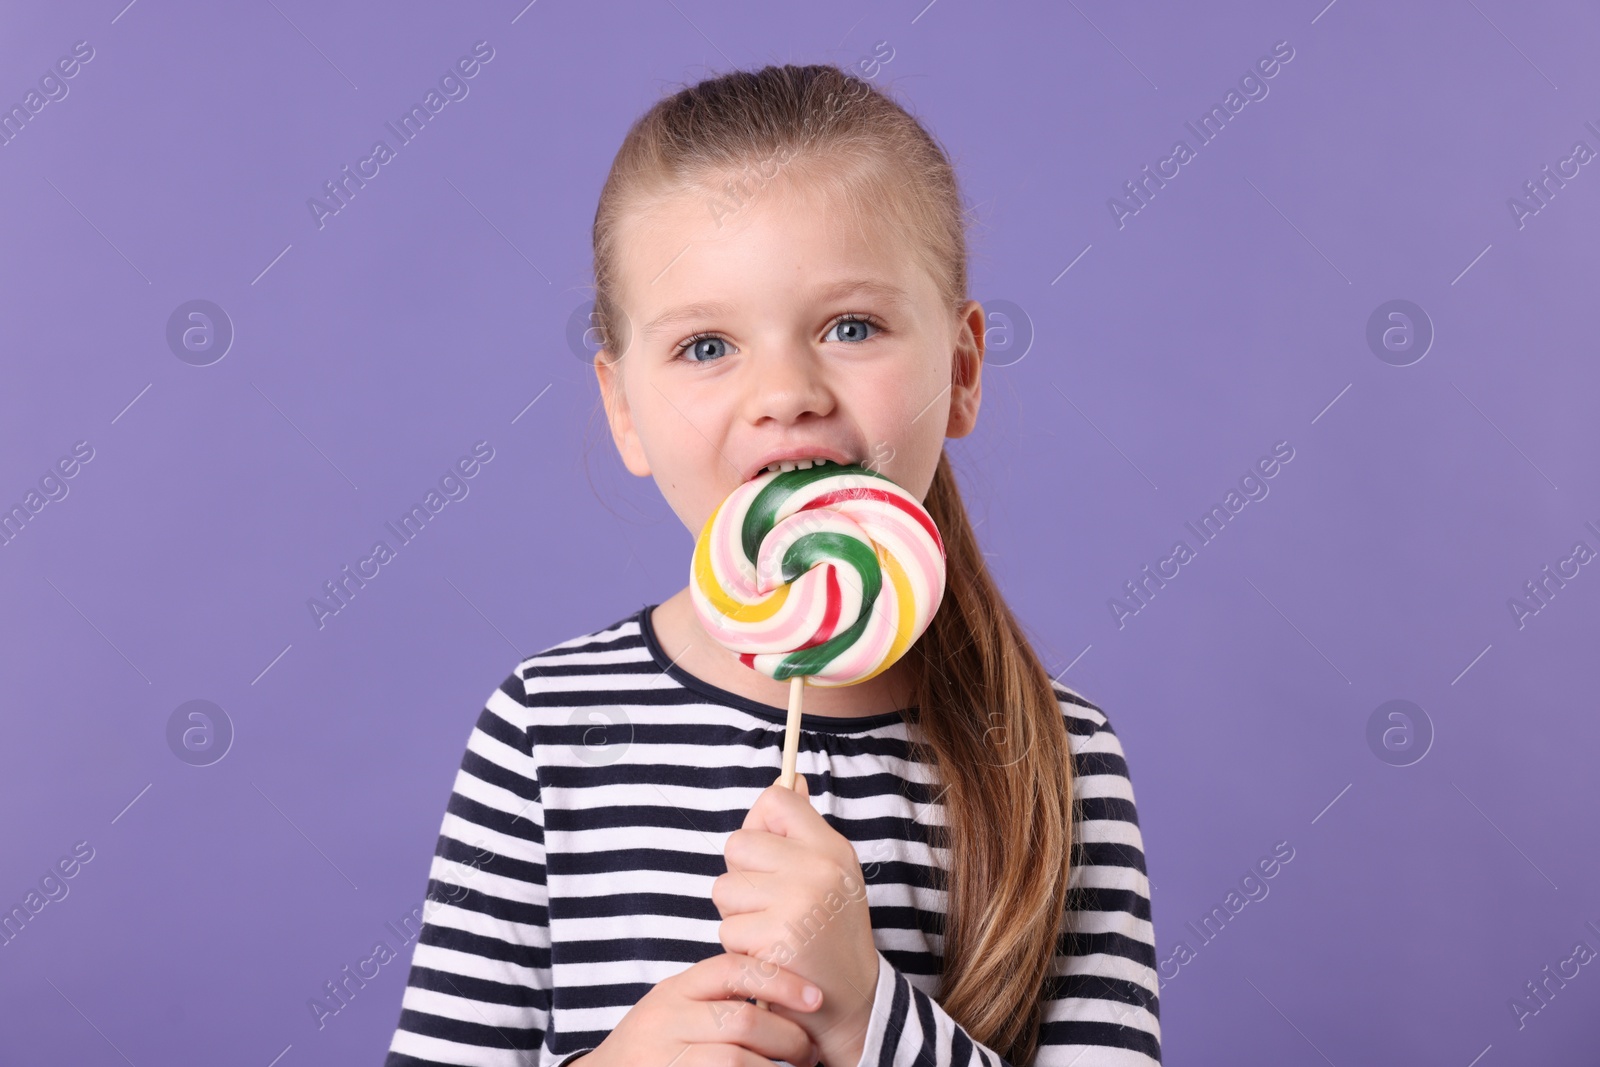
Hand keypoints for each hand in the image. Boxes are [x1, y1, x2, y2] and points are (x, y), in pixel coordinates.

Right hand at [580, 951, 823, 1066]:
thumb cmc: (654, 1047)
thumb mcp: (675, 1011)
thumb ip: (716, 999)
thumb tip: (789, 994)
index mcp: (673, 991)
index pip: (730, 969)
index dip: (779, 981)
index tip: (814, 998)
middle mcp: (664, 1021)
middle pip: (741, 1020)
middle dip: (788, 1037)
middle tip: (809, 1051)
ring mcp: (663, 1058)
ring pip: (735, 1061)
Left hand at [713, 773, 878, 1065]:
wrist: (851, 1001)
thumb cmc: (832, 931)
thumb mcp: (831, 872)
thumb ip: (803, 829)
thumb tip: (790, 777)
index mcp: (832, 847)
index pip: (777, 800)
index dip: (763, 825)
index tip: (774, 853)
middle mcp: (819, 868)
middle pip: (738, 843)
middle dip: (743, 876)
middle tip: (771, 903)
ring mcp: (797, 903)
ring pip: (725, 887)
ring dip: (738, 914)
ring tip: (772, 931)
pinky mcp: (775, 939)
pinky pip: (727, 927)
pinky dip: (740, 946)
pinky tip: (770, 954)